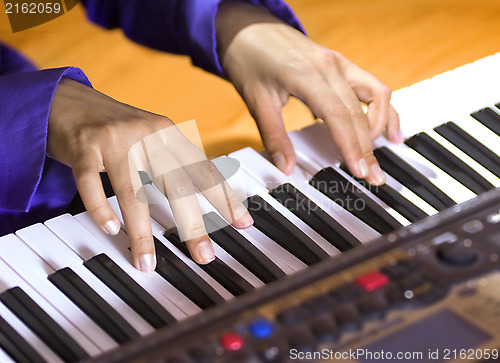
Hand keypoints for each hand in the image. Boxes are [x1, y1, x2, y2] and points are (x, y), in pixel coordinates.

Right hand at [48, 78, 252, 270]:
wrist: (68, 100)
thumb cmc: (117, 127)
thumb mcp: (152, 136)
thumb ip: (175, 160)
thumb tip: (204, 191)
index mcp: (168, 134)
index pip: (203, 169)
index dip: (224, 197)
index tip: (243, 222)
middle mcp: (146, 135)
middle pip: (175, 184)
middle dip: (193, 224)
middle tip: (204, 255)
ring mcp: (114, 141)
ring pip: (132, 192)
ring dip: (141, 232)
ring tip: (147, 262)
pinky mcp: (84, 148)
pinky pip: (92, 184)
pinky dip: (100, 208)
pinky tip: (111, 229)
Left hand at [216, 2, 402, 184]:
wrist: (249, 28)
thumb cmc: (251, 60)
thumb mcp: (256, 101)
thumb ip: (274, 137)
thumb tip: (285, 167)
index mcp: (308, 75)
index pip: (339, 115)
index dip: (352, 146)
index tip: (359, 171)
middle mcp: (331, 66)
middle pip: (360, 112)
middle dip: (369, 148)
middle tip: (373, 177)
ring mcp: (340, 63)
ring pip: (376, 95)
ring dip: (381, 126)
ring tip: (378, 155)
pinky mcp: (342, 64)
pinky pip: (372, 85)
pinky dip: (382, 109)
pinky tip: (388, 129)